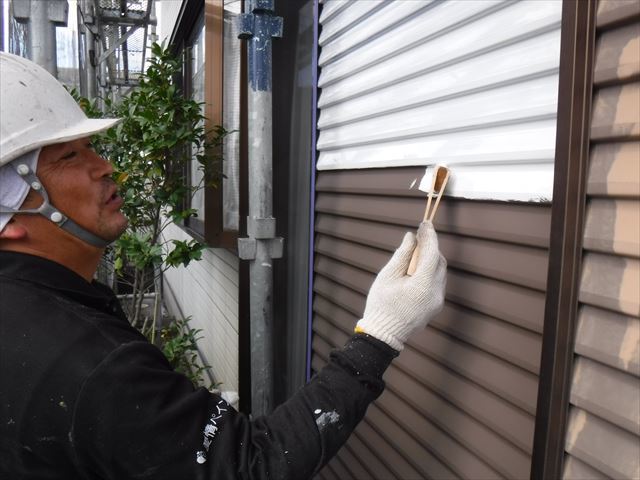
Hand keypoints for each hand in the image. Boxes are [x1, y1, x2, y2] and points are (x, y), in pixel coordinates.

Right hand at [355, 221, 446, 350]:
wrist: (384, 334)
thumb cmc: (381, 305)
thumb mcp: (387, 276)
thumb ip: (402, 255)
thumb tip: (412, 237)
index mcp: (422, 285)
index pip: (432, 253)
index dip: (429, 236)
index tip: (425, 223)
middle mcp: (435, 293)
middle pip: (439, 262)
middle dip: (430, 247)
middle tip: (418, 237)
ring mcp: (438, 301)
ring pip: (440, 272)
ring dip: (430, 259)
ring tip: (415, 253)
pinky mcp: (436, 306)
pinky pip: (437, 282)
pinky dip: (430, 272)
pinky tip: (416, 270)